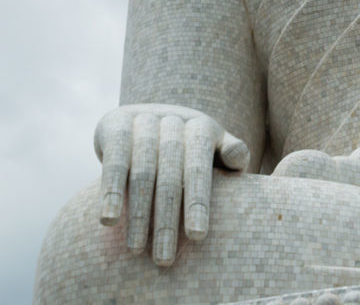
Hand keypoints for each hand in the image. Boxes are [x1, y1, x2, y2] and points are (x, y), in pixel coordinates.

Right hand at [93, 104, 249, 265]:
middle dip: (167, 220)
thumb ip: (232, 153)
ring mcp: (142, 121)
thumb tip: (237, 159)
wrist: (150, 114)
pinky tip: (108, 222)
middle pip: (170, 176)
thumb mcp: (215, 146)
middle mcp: (173, 122)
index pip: (199, 168)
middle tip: (165, 259)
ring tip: (136, 250)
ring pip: (141, 174)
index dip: (197, 202)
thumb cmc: (190, 144)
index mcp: (202, 128)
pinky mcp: (114, 126)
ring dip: (138, 214)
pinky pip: (113, 163)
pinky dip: (110, 193)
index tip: (197, 237)